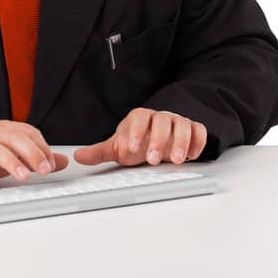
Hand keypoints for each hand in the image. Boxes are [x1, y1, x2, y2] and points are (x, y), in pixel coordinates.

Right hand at [0, 120, 69, 183]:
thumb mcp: (12, 152)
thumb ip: (36, 157)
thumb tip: (62, 161)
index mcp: (6, 129)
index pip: (28, 133)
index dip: (42, 148)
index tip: (51, 164)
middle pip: (14, 138)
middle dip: (32, 153)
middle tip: (44, 170)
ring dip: (10, 162)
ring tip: (22, 176)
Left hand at [73, 108, 207, 166]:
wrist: (160, 136)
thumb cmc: (139, 141)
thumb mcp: (120, 146)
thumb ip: (101, 151)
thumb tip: (78, 157)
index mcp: (140, 118)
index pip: (138, 119)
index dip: (135, 132)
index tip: (131, 148)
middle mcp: (160, 117)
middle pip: (161, 122)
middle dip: (157, 140)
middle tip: (152, 159)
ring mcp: (178, 122)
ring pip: (182, 125)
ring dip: (180, 142)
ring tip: (176, 159)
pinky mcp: (193, 129)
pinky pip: (199, 130)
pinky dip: (198, 141)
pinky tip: (191, 155)